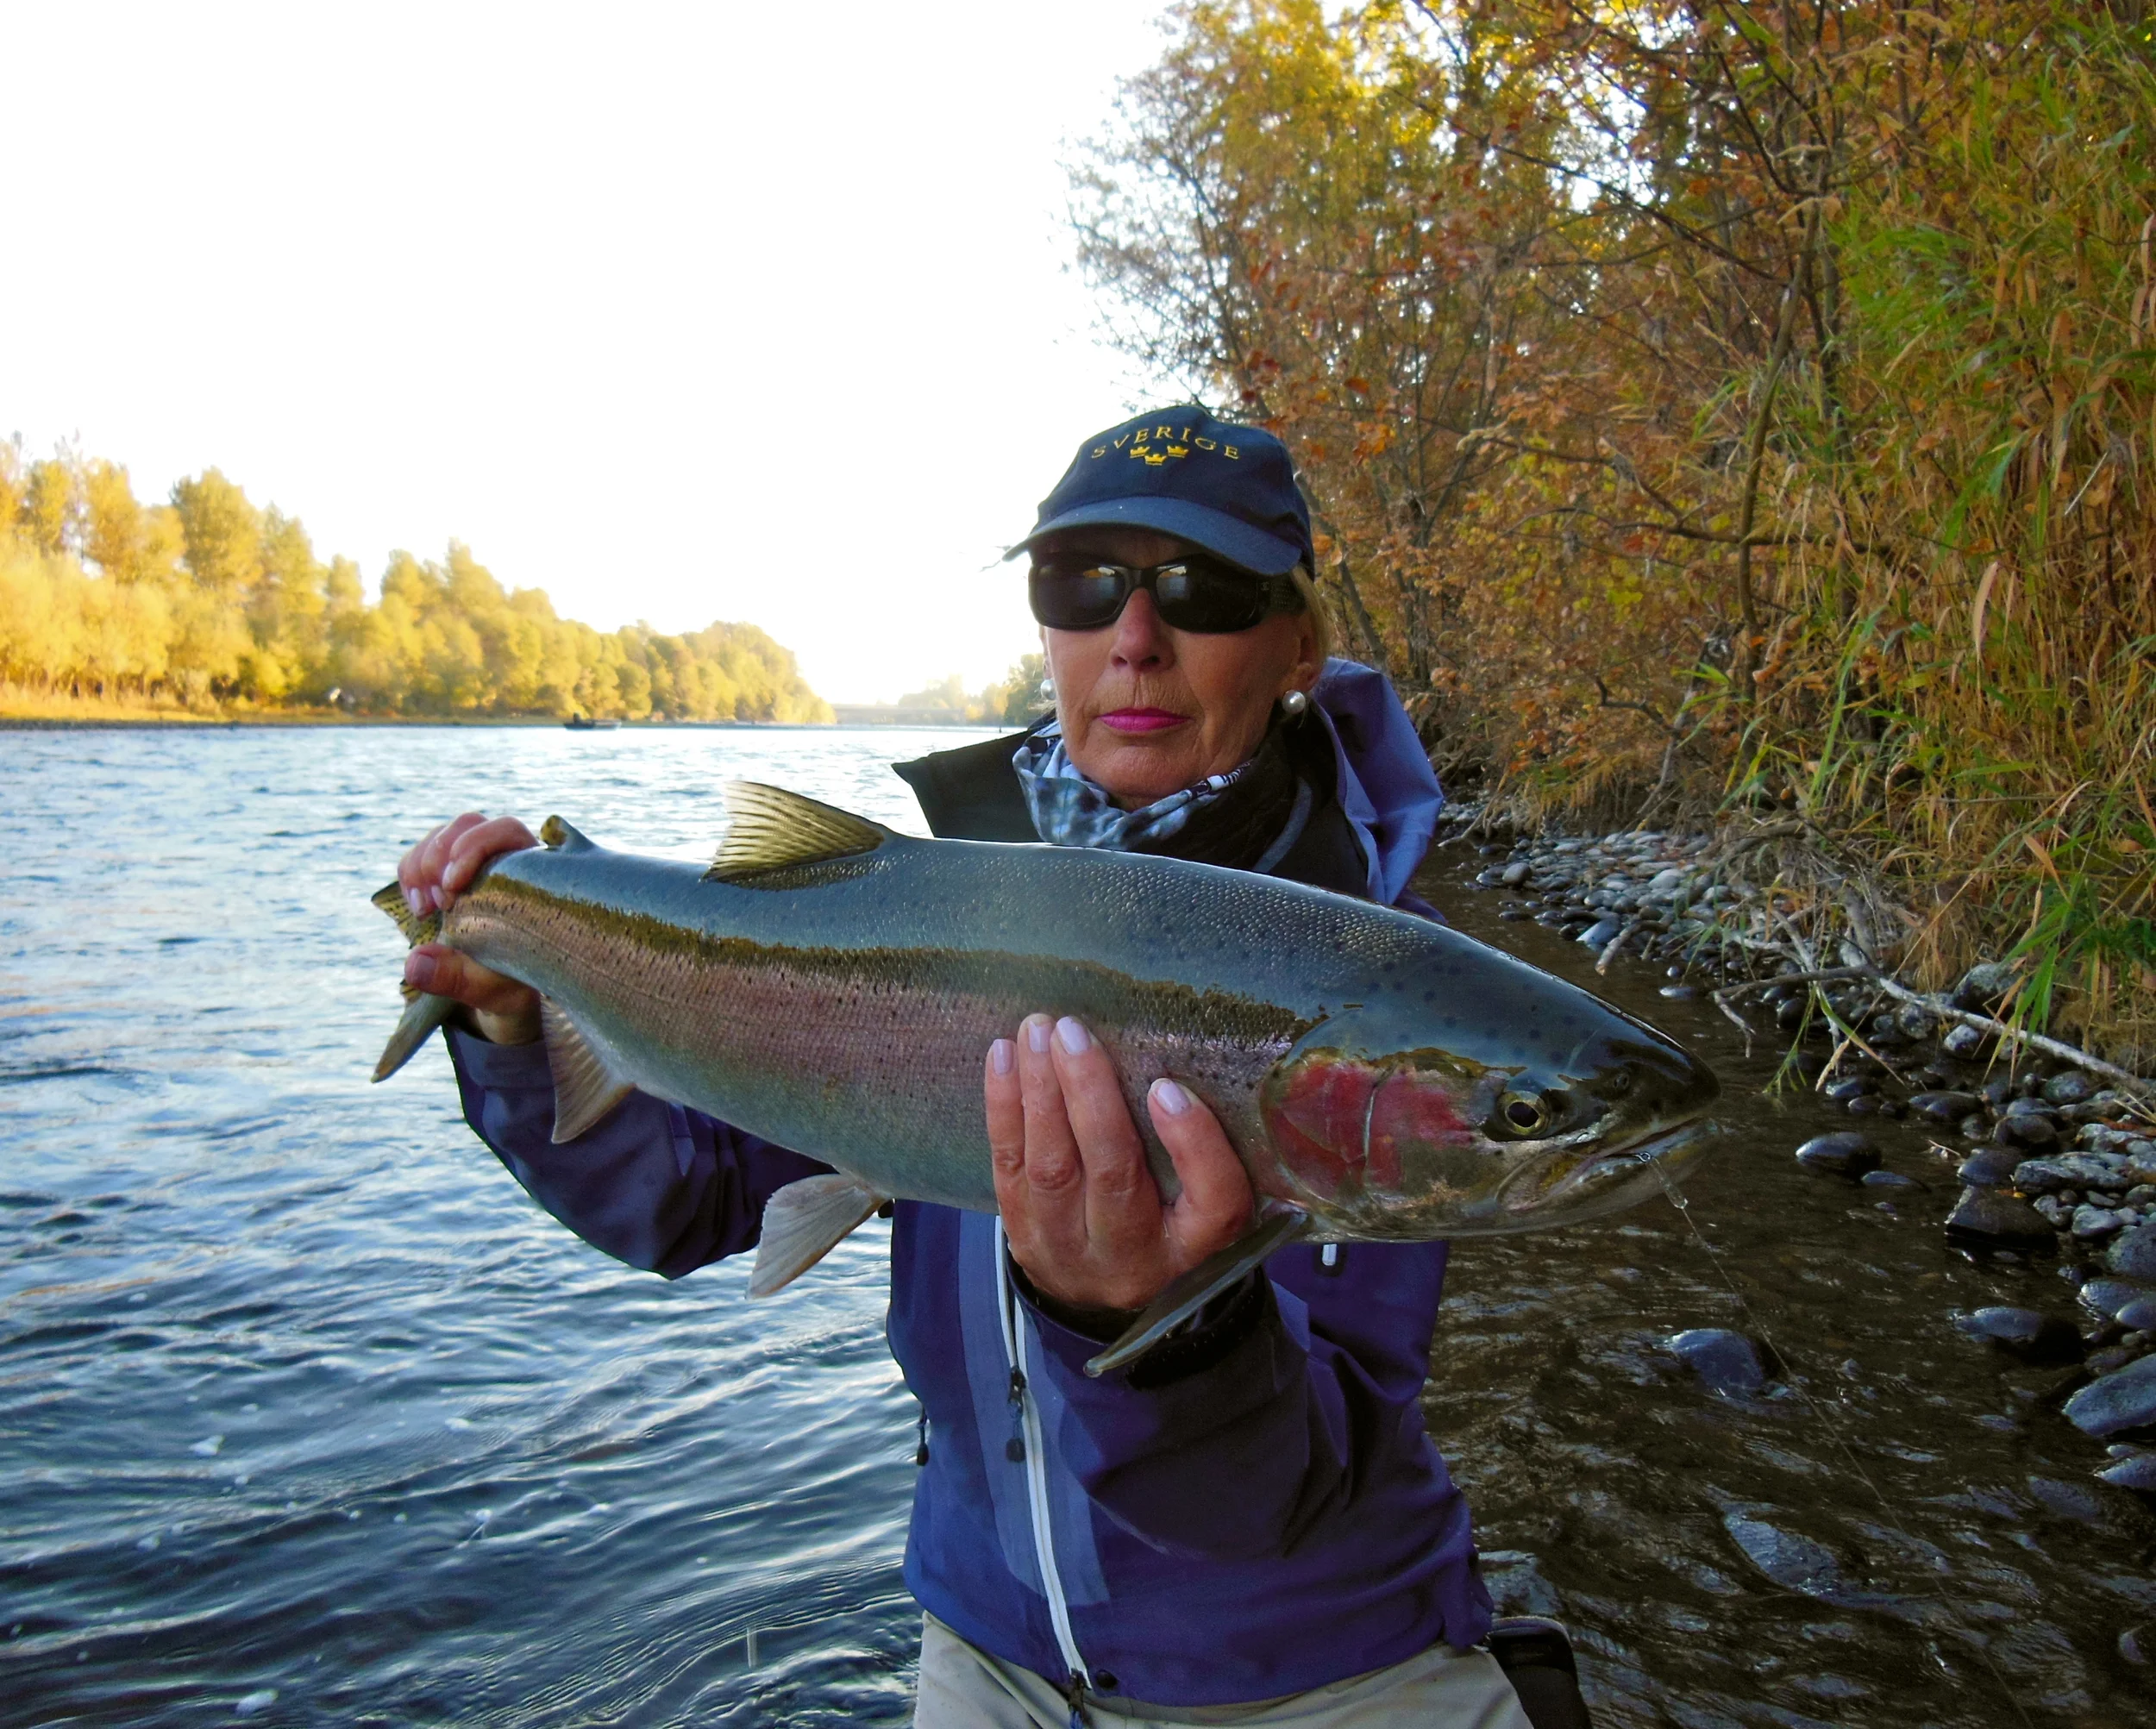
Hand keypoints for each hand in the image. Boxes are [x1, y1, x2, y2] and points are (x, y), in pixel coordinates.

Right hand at [396, 813, 541, 1043]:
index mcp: (530, 872)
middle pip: (468, 826)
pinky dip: (410, 877)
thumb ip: (455, 976)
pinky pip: (418, 856)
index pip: (506, 831)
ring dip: (422, 867)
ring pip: (441, 837)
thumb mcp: (489, 988)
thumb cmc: (511, 983)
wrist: (503, 987)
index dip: (475, 847)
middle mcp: (503, 857)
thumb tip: (415, 963)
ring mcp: (472, 862)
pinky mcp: (445, 873)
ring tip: (428, 910)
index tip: (452, 886)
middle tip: (440, 905)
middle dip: (441, 858)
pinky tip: (421, 909)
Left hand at [985, 1013, 1253, 1315]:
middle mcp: (1136, 1260)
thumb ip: (1201, 1146)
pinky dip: (1004, 1109)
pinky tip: (1003, 1058)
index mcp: (1200, 1246)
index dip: (1193, 1143)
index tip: (1166, 1087)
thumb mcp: (1206, 1197)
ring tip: (1036, 1032)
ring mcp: (1072, 1255)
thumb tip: (1169, 1063)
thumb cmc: (1170, 1218)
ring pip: (1051, 1170)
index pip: (1215, 1199)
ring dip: (1039, 1092)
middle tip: (1072, 1032)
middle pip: (1114, 1175)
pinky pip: (1008, 1170)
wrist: (1111, 1292)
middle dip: (1088, 1095)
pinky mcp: (1025, 1241)